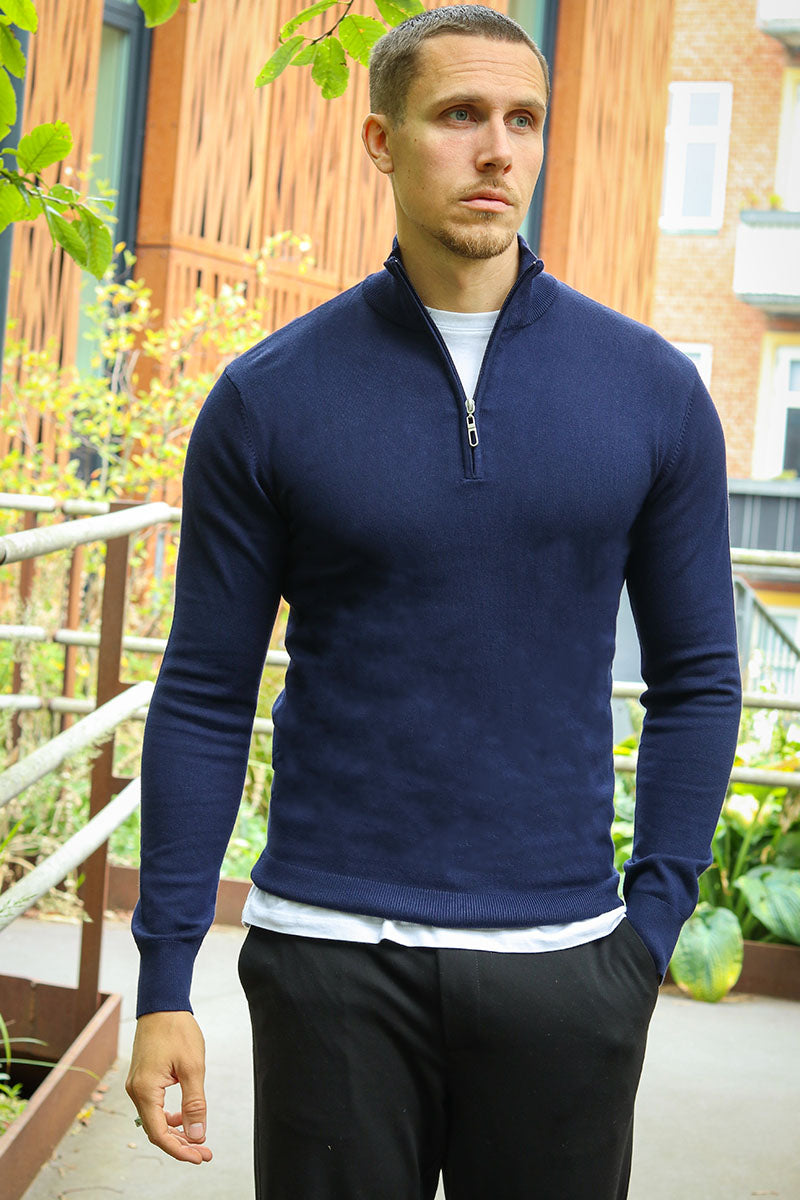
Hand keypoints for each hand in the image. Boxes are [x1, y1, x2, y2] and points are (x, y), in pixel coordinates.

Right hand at [126, 1010, 212, 1163]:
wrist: (162, 1004)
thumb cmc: (177, 1030)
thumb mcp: (193, 1067)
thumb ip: (194, 1103)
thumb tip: (197, 1135)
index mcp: (145, 1090)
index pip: (159, 1134)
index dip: (179, 1150)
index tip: (200, 1157)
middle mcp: (136, 1091)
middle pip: (155, 1130)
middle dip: (180, 1144)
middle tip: (204, 1154)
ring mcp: (136, 1085)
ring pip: (154, 1120)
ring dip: (176, 1131)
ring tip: (198, 1138)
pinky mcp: (142, 1079)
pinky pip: (154, 1106)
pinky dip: (169, 1116)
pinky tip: (185, 1116)